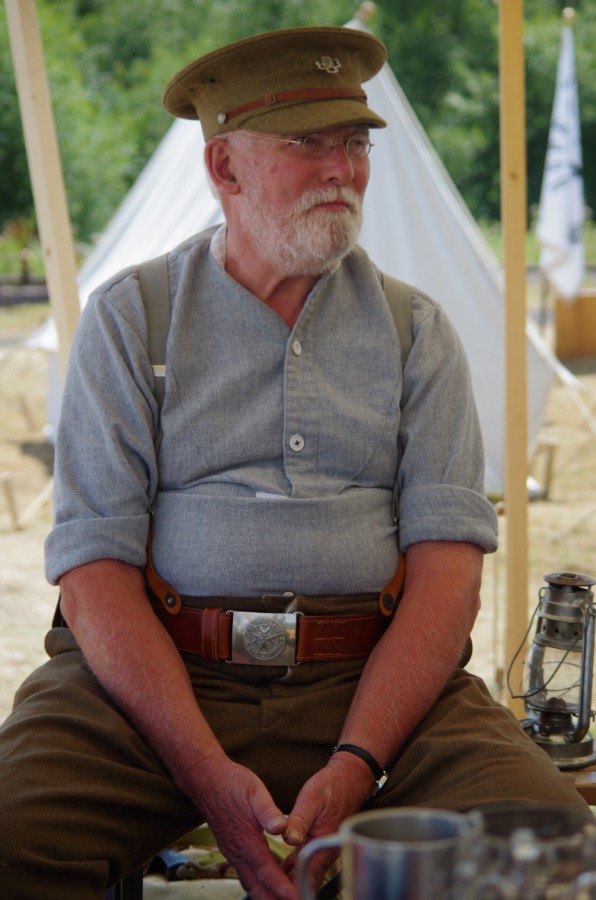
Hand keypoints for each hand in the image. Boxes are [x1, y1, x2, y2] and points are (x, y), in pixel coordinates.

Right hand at [185, 754, 297, 899]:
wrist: (207, 780)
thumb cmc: (231, 783)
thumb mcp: (255, 790)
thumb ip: (268, 811)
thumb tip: (281, 828)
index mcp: (247, 839)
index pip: (267, 872)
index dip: (282, 888)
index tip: (296, 898)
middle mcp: (238, 851)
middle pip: (257, 887)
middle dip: (275, 899)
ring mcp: (232, 852)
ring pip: (249, 883)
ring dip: (266, 895)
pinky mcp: (231, 849)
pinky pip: (245, 875)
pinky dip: (257, 886)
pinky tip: (265, 886)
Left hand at [281, 754, 372, 889]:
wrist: (348, 777)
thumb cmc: (333, 786)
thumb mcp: (312, 798)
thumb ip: (299, 820)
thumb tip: (288, 839)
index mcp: (325, 843)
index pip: (309, 876)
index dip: (295, 889)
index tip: (281, 895)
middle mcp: (327, 850)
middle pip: (308, 879)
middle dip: (292, 887)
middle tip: (273, 894)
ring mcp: (325, 846)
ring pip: (308, 871)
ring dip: (293, 879)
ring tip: (274, 887)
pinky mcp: (321, 841)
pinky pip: (307, 860)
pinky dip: (295, 867)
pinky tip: (283, 869)